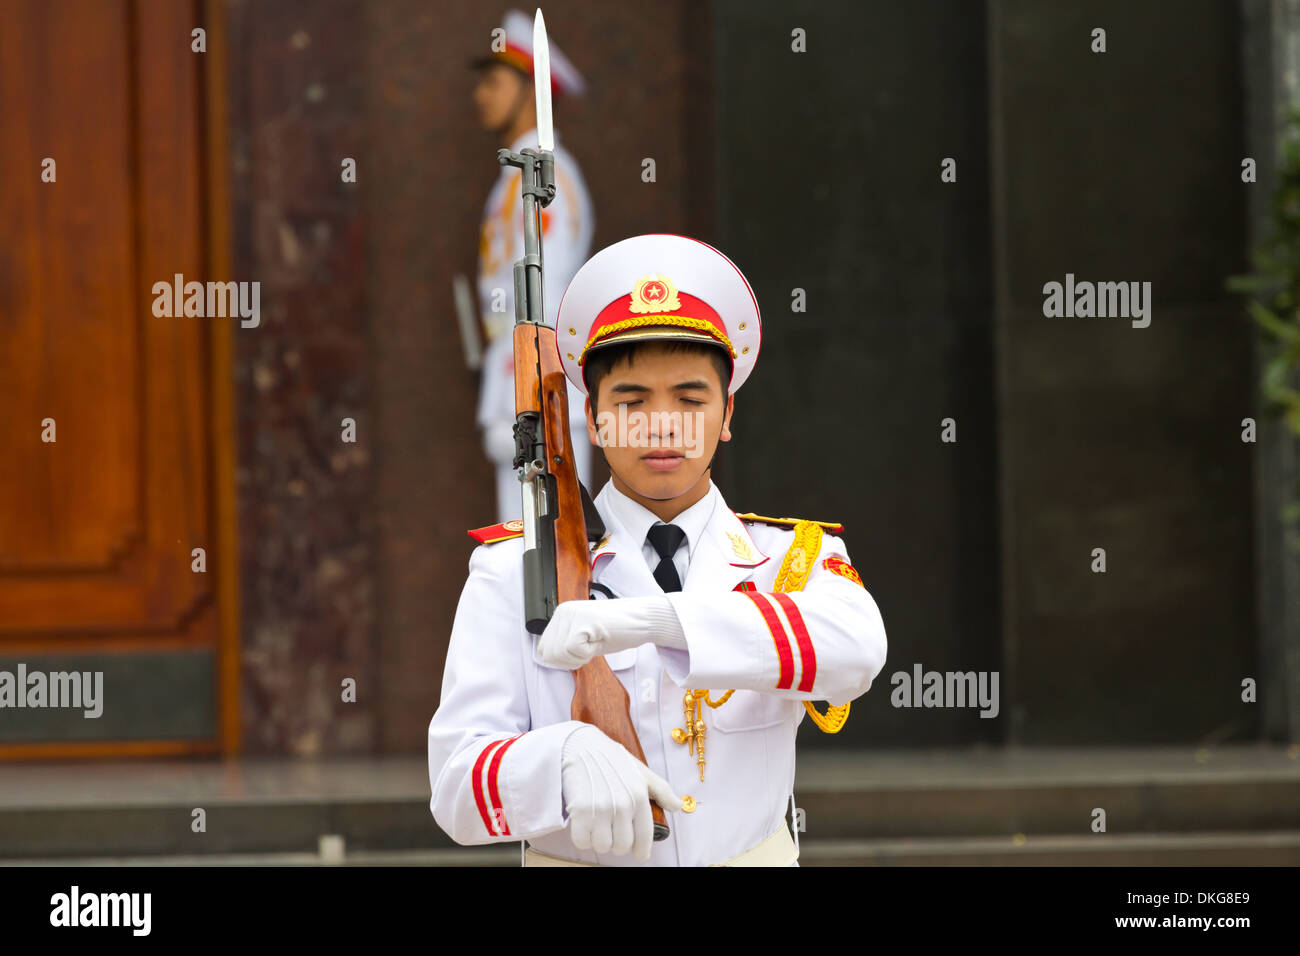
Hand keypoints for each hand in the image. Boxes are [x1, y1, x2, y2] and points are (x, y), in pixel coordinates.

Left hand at [535, 596, 680, 669]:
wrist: (643, 619)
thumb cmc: (617, 630)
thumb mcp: (584, 637)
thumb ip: (565, 645)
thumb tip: (547, 657)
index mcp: (561, 614)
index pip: (543, 649)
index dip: (562, 660)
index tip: (582, 652)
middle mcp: (563, 611)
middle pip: (549, 654)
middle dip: (570, 661)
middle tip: (591, 648)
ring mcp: (572, 615)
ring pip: (559, 653)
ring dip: (580, 657)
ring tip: (596, 643)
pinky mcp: (584, 621)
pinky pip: (574, 650)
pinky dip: (588, 654)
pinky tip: (600, 641)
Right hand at [560, 725, 683, 860]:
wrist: (580, 745)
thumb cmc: (612, 759)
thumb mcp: (641, 771)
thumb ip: (661, 790)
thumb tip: (679, 806)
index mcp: (639, 796)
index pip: (645, 836)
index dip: (642, 850)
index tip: (639, 854)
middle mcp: (623, 804)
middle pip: (622, 846)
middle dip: (617, 842)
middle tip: (611, 830)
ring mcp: (601, 808)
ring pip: (602, 846)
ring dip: (598, 839)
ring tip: (597, 824)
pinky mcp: (580, 810)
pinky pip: (582, 841)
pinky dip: (582, 837)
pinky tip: (583, 824)